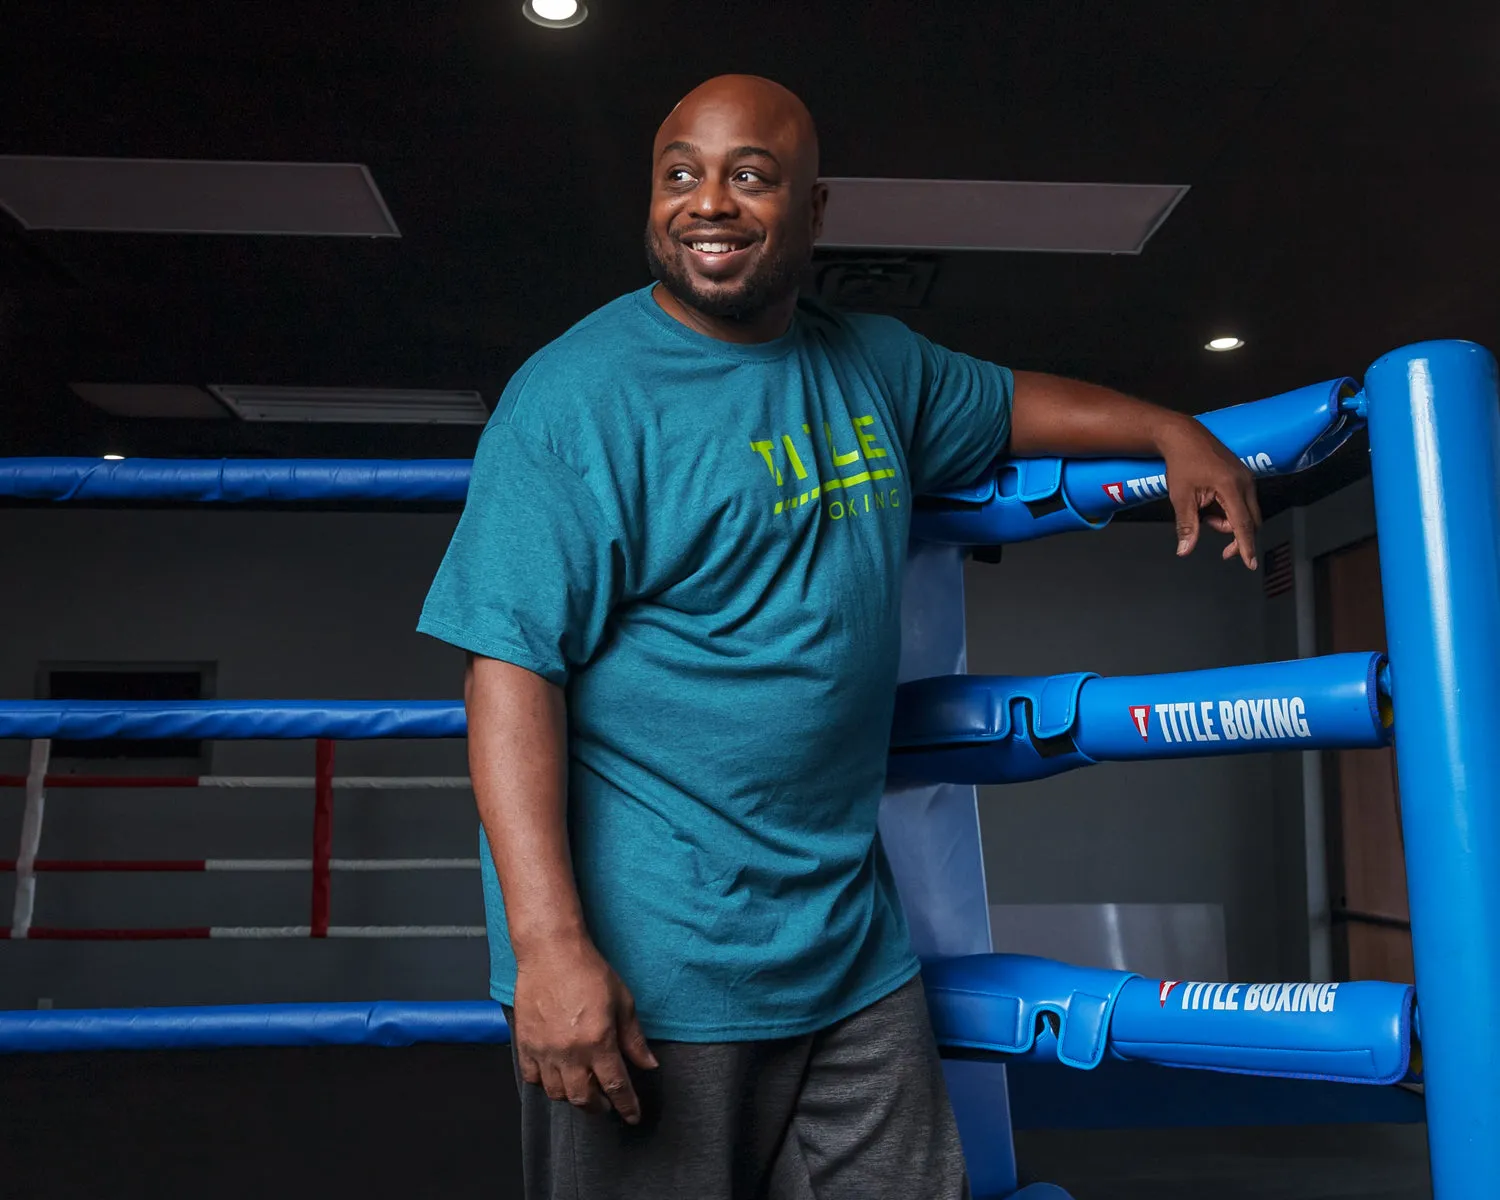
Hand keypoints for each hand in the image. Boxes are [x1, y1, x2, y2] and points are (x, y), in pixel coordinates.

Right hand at [512, 934, 657, 1123]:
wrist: (551, 952)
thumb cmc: (588, 971)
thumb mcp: (622, 1002)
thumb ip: (634, 1038)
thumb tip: (648, 1064)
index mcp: (598, 1042)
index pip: (616, 1086)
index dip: (627, 1106)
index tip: (633, 1116)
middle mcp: (570, 1052)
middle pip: (584, 1098)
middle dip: (600, 1107)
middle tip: (608, 1104)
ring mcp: (544, 1050)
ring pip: (557, 1093)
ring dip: (573, 1097)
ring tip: (583, 1089)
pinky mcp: (525, 1043)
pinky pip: (531, 1078)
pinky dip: (544, 1083)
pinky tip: (556, 1074)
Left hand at [1154, 415, 1262, 568]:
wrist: (1184, 436)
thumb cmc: (1181, 463)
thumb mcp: (1180, 497)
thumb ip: (1187, 525)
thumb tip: (1185, 550)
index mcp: (1231, 487)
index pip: (1243, 524)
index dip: (1246, 546)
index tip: (1250, 563)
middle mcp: (1245, 482)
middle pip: (1251, 521)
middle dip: (1236, 536)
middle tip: (1218, 544)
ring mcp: (1247, 478)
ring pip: (1247, 513)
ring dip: (1229, 522)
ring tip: (1204, 512)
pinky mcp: (1244, 476)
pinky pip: (1243, 502)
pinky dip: (1229, 511)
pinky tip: (1210, 504)